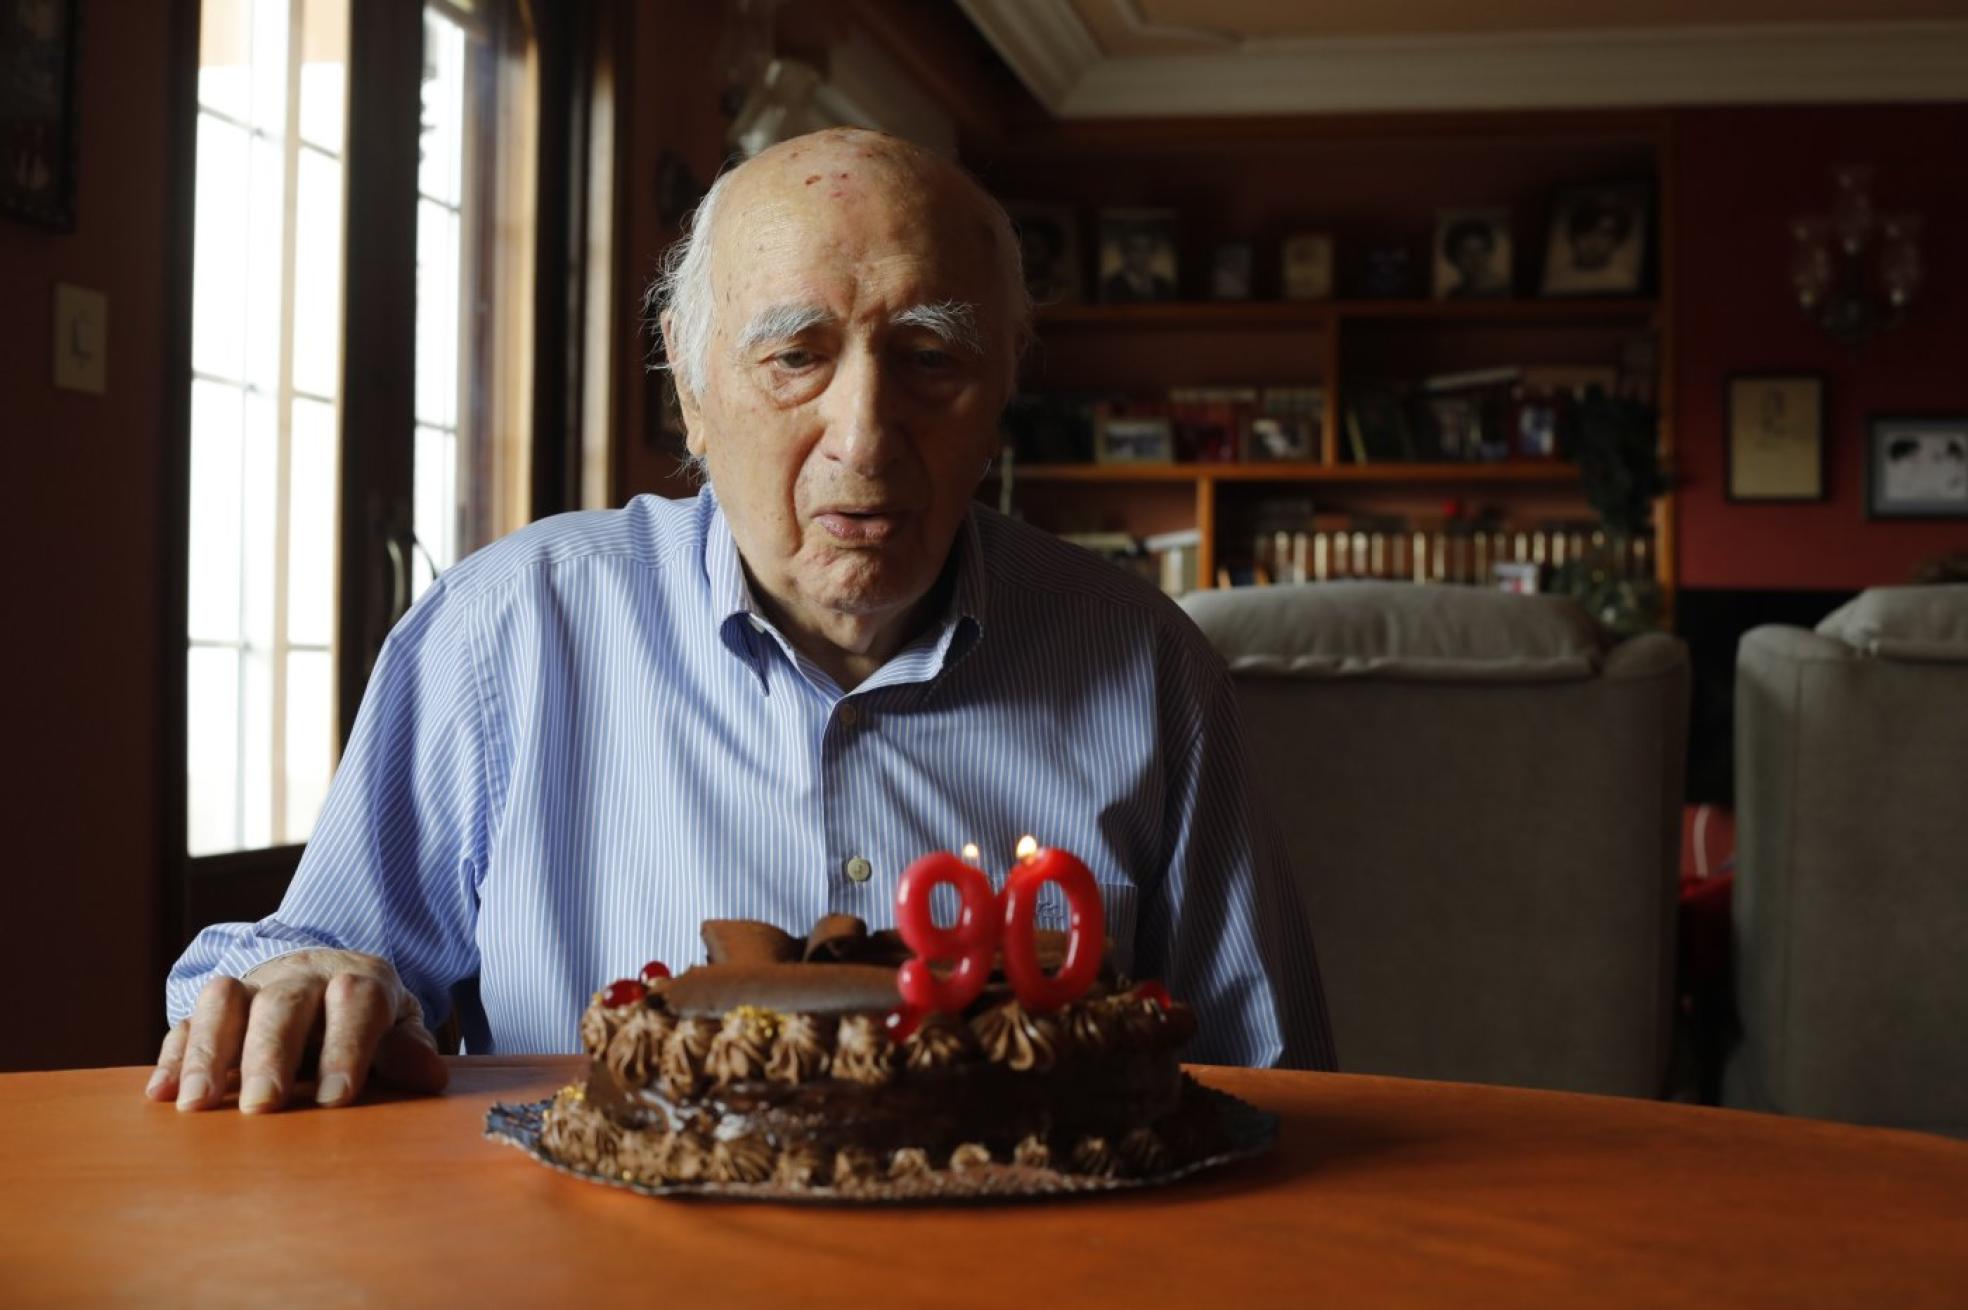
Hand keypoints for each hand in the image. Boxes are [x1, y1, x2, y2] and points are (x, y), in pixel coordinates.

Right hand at [146, 949, 449, 1112]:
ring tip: (199, 1105)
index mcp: (358, 978)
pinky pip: (185, 1023)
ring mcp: (252, 989)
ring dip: (209, 1052)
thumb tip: (429, 1076)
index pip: (354, 1001)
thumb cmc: (369, 1020)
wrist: (327, 980)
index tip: (334, 1098)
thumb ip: (407, 1050)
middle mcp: (301, 977)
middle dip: (270, 1054)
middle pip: (282, 1004)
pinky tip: (160, 1094)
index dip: (345, 1047)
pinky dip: (172, 1056)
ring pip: (223, 1002)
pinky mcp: (213, 1010)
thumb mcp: (399, 1027)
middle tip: (263, 1106)